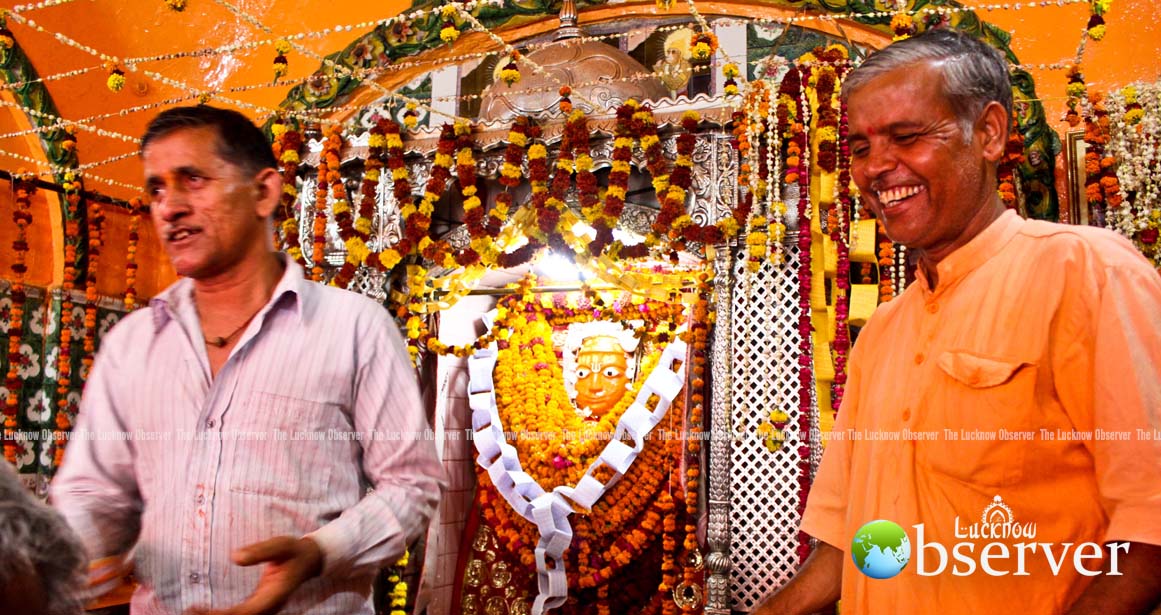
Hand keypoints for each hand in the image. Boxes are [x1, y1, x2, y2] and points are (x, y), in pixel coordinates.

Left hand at [187, 536, 323, 614]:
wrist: (310, 559)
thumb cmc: (294, 551)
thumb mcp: (281, 545)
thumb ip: (260, 551)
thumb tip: (235, 557)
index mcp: (274, 595)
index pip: (246, 612)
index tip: (201, 611)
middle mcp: (268, 606)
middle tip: (189, 611)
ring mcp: (264, 608)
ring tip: (192, 611)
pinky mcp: (259, 605)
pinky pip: (239, 614)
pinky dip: (222, 614)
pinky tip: (205, 610)